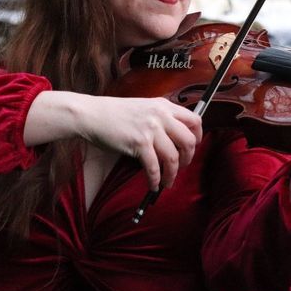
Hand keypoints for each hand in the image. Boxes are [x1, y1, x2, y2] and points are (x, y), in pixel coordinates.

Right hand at [76, 96, 202, 190]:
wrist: (92, 114)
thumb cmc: (115, 114)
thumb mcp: (144, 108)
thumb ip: (161, 119)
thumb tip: (176, 141)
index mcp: (164, 106)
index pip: (194, 120)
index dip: (198, 137)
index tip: (193, 147)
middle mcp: (161, 116)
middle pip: (188, 141)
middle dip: (188, 159)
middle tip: (182, 167)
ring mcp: (150, 129)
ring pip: (173, 158)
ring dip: (172, 174)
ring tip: (167, 181)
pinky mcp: (139, 143)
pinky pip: (154, 168)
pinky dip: (155, 180)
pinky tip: (153, 185)